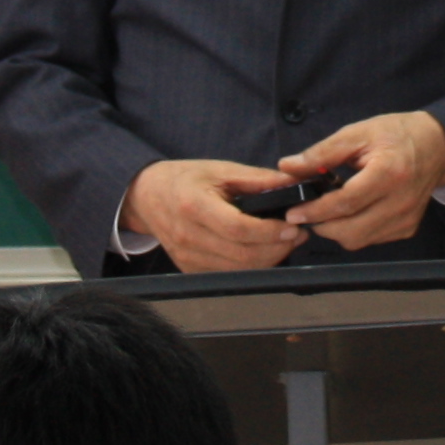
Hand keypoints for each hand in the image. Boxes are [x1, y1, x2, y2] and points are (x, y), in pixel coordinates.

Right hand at [126, 159, 309, 274]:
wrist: (148, 196)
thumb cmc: (184, 180)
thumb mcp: (220, 170)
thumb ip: (258, 179)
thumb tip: (294, 184)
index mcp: (193, 205)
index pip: (237, 228)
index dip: (269, 232)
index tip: (291, 226)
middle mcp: (188, 236)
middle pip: (242, 255)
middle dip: (277, 248)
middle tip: (296, 234)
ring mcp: (188, 257)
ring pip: (239, 270)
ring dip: (269, 259)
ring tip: (284, 242)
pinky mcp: (191, 269)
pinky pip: (229, 274)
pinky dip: (252, 265)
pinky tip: (262, 250)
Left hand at [283, 111, 444, 250]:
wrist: (438, 146)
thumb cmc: (397, 134)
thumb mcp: (357, 133)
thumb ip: (322, 153)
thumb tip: (288, 166)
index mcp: (388, 173)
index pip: (345, 203)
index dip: (315, 210)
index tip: (294, 212)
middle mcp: (400, 202)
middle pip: (351, 231)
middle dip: (322, 225)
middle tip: (306, 211)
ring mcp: (406, 219)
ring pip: (359, 240)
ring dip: (336, 230)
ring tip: (327, 210)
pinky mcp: (408, 228)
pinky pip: (372, 239)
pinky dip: (355, 231)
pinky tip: (351, 213)